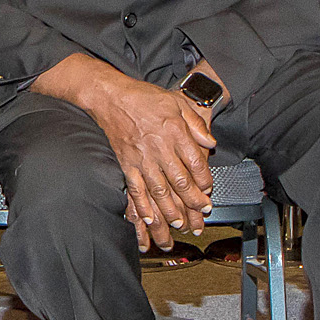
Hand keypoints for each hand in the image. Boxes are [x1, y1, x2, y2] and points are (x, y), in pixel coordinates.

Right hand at [38, 54, 215, 251]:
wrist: (109, 97)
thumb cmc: (143, 98)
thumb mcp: (176, 102)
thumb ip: (196, 123)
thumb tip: (210, 143)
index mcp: (175, 132)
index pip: (195, 163)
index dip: (205, 180)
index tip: (209, 190)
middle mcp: (159, 148)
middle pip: (180, 181)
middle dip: (192, 201)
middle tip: (200, 213)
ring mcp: (141, 159)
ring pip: (159, 191)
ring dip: (170, 210)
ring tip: (178, 223)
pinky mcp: (126, 164)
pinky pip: (135, 189)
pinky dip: (142, 206)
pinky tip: (148, 218)